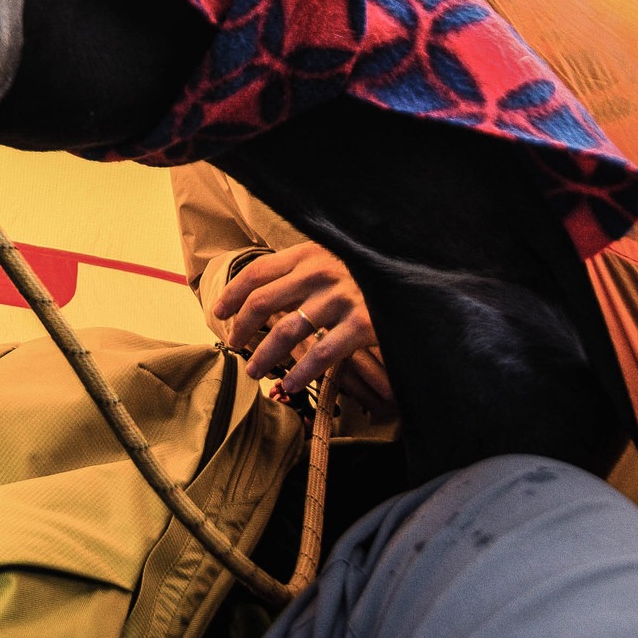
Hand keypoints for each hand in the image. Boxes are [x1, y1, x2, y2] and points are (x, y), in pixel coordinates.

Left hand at [212, 240, 395, 410]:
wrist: (417, 278)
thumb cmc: (369, 272)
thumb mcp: (334, 258)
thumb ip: (303, 268)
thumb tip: (262, 290)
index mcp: (309, 253)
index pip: (257, 272)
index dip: (233, 293)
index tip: (220, 311)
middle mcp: (320, 272)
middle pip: (263, 302)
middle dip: (242, 329)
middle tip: (234, 346)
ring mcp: (340, 298)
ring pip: (286, 332)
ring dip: (264, 356)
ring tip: (254, 371)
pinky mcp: (362, 324)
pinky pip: (320, 354)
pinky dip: (300, 373)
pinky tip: (288, 384)